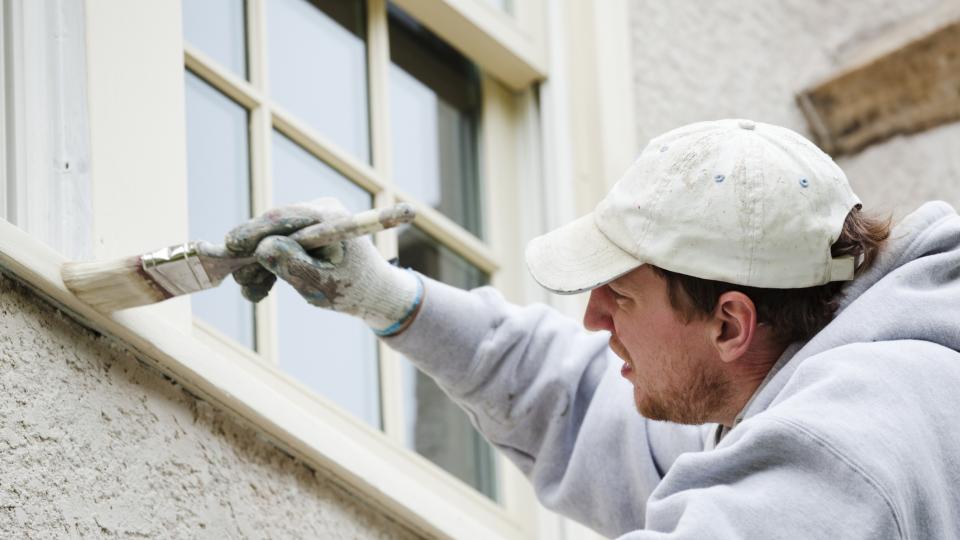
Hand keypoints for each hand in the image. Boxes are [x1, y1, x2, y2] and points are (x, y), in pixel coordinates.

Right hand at [224, 198, 422, 335]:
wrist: (374, 292)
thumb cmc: (352, 290)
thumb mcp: (321, 284)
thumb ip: (293, 266)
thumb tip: (262, 248)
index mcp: (330, 218)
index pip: (283, 218)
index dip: (253, 231)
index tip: (229, 245)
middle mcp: (320, 210)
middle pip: (273, 227)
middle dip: (252, 255)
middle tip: (240, 281)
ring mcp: (312, 219)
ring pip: (272, 237)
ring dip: (259, 264)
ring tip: (253, 292)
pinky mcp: (305, 232)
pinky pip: (278, 244)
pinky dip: (269, 264)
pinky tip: (261, 287)